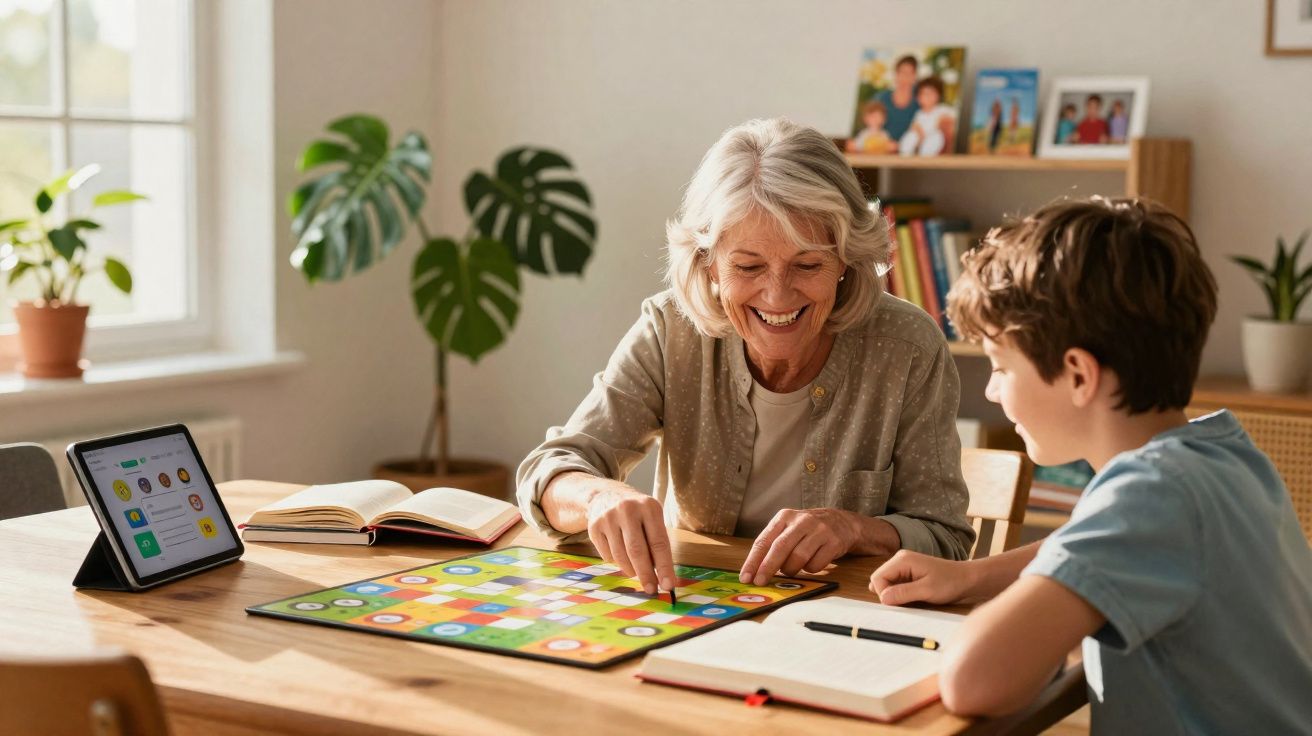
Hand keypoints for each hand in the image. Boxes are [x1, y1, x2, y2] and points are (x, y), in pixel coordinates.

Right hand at [585, 486, 674, 594]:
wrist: (606, 496)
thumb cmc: (638, 514)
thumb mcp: (652, 519)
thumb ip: (657, 544)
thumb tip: (663, 577)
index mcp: (649, 506)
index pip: (659, 542)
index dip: (664, 567)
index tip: (668, 586)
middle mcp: (628, 509)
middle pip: (637, 551)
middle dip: (646, 574)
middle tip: (651, 589)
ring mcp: (608, 517)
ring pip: (620, 556)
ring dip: (631, 569)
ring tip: (636, 571)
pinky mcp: (594, 526)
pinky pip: (607, 556)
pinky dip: (616, 562)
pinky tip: (620, 554)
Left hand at [739, 508, 858, 585]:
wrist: (842, 522)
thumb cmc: (807, 530)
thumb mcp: (788, 529)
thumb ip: (772, 545)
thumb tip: (754, 571)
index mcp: (784, 517)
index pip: (764, 540)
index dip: (753, 561)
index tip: (745, 577)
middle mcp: (801, 521)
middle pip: (780, 547)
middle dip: (767, 568)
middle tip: (760, 582)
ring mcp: (819, 531)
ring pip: (798, 558)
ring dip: (791, 569)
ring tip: (792, 568)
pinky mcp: (834, 542)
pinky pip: (815, 565)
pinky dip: (809, 569)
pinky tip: (811, 563)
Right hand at [869, 550, 976, 605]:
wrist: (967, 579)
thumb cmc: (950, 582)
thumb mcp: (927, 590)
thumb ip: (903, 593)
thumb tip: (882, 599)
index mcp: (902, 560)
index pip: (877, 578)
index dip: (883, 594)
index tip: (899, 605)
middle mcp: (900, 560)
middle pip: (880, 580)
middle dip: (889, 595)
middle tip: (907, 603)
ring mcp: (903, 566)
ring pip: (887, 584)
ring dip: (895, 595)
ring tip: (912, 599)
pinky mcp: (908, 573)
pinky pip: (896, 585)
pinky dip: (900, 594)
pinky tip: (913, 598)